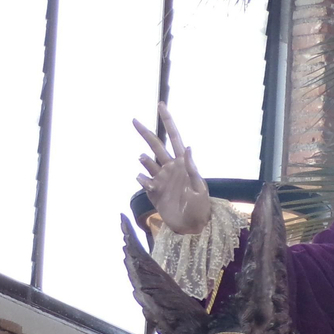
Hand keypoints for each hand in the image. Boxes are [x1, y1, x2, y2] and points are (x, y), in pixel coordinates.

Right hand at [134, 104, 211, 235]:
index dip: (168, 121)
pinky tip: (145, 182)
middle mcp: (170, 168)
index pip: (174, 137)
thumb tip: (188, 146)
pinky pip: (144, 181)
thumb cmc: (200, 208)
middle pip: (155, 145)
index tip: (161, 105)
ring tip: (143, 159)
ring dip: (144, 159)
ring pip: (147, 162)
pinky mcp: (154, 192)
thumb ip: (192, 168)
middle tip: (133, 120)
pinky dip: (142, 179)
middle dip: (145, 132)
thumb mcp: (199, 188)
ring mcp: (160, 179)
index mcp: (183, 164)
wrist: (192, 227)